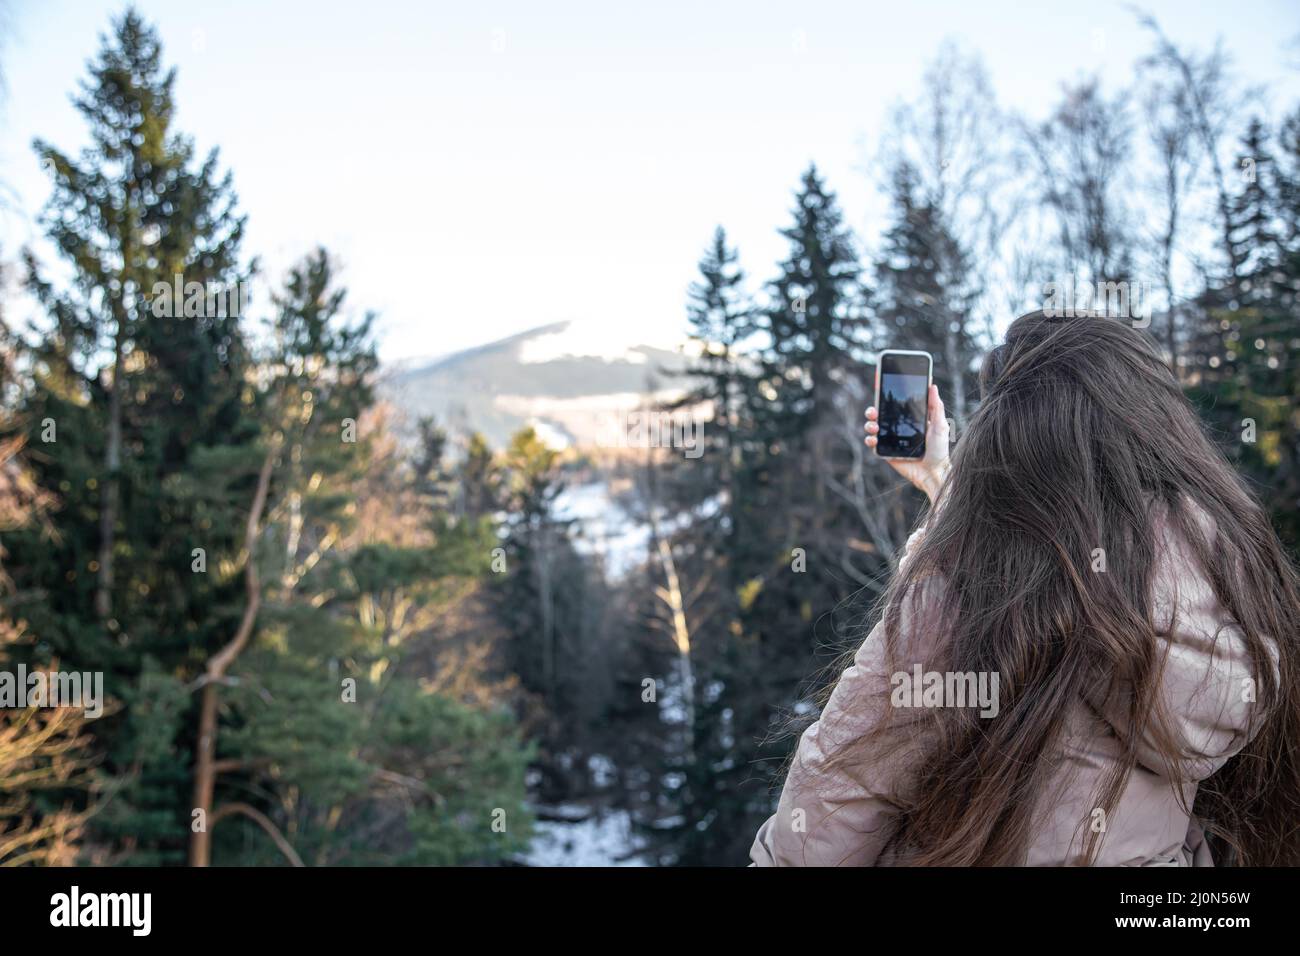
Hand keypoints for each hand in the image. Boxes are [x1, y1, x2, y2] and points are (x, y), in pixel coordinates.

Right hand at [864, 384, 950, 504]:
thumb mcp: (940, 425)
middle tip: (874, 410)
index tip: (880, 383)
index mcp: (910, 419)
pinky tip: (874, 439)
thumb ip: (936, 406)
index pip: (895, 403)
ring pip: (873, 427)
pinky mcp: (886, 452)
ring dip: (869, 424)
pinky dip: (870, 440)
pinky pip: (872, 444)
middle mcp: (898, 428)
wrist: (933, 472)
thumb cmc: (939, 450)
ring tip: (874, 426)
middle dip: (873, 409)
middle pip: (880, 414)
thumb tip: (932, 385)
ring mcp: (891, 440)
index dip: (886, 394)